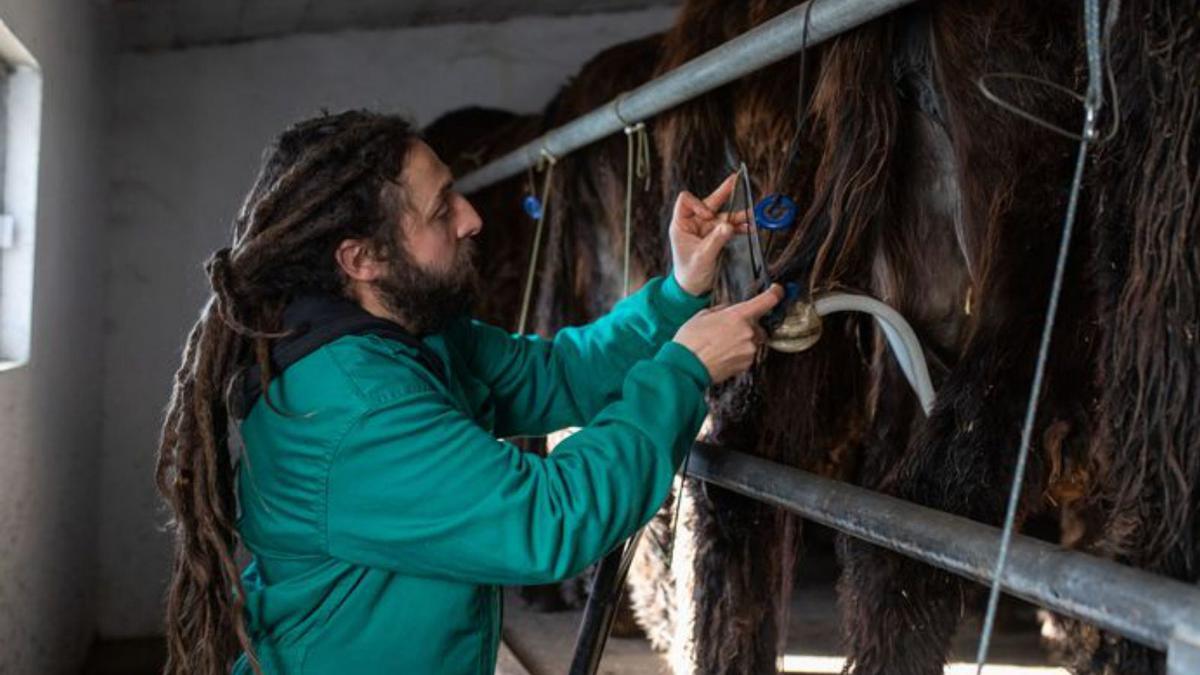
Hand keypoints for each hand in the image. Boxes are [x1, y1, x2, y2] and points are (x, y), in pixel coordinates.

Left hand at [668, 172, 749, 295]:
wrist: (693, 288)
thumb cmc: (689, 273)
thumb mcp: (702, 257)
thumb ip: (715, 241)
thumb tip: (728, 226)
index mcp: (681, 224)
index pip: (686, 201)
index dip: (698, 203)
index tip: (709, 216)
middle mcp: (693, 223)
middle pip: (709, 202)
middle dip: (723, 194)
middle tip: (737, 180)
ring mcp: (706, 229)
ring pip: (723, 215)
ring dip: (737, 215)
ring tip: (751, 214)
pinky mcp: (716, 236)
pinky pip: (729, 226)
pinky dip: (739, 227)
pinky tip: (750, 227)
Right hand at [673, 284, 783, 383]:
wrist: (686, 367)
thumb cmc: (691, 341)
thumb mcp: (703, 315)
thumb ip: (722, 310)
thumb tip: (729, 309)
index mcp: (738, 315)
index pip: (766, 301)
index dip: (775, 293)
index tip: (777, 291)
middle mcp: (748, 332)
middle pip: (758, 325)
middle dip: (747, 326)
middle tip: (727, 330)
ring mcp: (749, 350)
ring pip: (752, 340)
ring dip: (742, 340)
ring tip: (721, 344)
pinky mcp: (746, 364)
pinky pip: (748, 354)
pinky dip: (738, 353)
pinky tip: (723, 353)